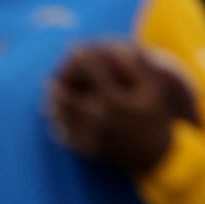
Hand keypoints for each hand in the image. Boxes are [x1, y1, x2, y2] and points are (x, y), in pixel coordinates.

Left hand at [47, 41, 193, 175]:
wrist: (157, 155)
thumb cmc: (156, 118)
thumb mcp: (153, 91)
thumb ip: (138, 69)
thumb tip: (123, 48)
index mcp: (114, 100)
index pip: (93, 73)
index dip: (82, 58)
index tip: (73, 48)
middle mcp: (99, 117)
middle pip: (68, 99)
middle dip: (57, 86)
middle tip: (48, 79)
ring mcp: (92, 134)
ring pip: (63, 120)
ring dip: (54, 109)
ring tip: (47, 102)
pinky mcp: (90, 149)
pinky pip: (68, 139)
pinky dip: (59, 130)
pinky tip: (56, 125)